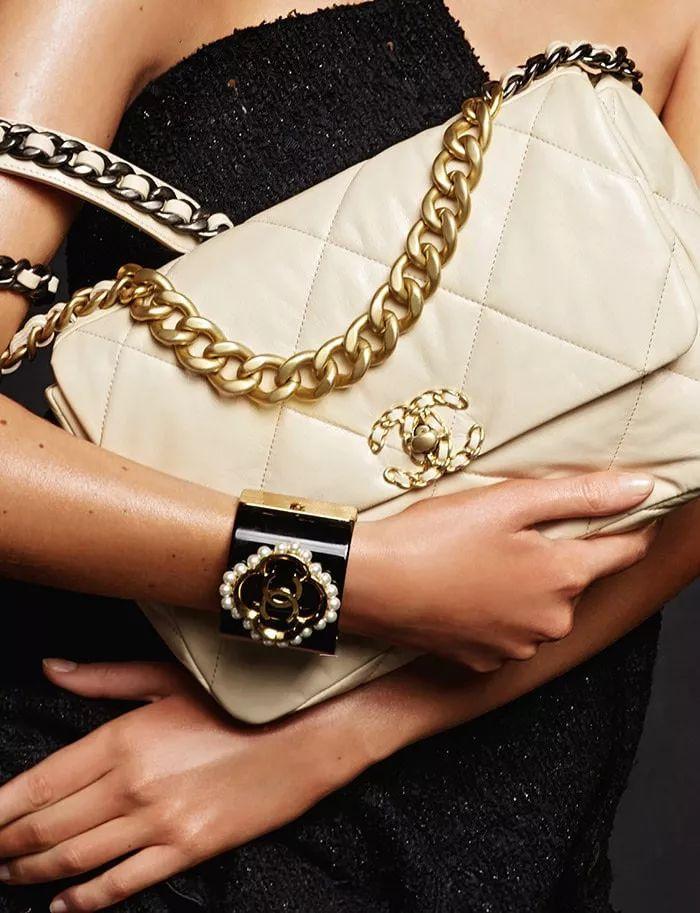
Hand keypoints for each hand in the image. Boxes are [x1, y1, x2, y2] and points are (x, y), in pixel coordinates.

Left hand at [0, 661, 368, 911]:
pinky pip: (122, 884)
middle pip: (48, 828)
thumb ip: (104, 678)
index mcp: (123, 736)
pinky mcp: (189, 849)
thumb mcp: (170, 677)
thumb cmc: (241, 698)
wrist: (311, 731)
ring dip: (32, 874)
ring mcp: (160, 821)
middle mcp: (132, 783)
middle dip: (6, 847)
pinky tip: (61, 907)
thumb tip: (53, 669)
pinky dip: (84, 902)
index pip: (40, 784)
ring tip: (8, 878)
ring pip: (75, 860)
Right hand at [345, 471, 656, 670]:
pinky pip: (510, 630)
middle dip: (558, 552)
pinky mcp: (485, 660)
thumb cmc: (435, 537)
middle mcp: (550, 621)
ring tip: (482, 557)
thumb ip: (581, 495)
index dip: (629, 525)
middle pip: (577, 578)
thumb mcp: (510, 502)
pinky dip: (499, 609)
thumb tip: (641, 489)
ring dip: (528, 584)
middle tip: (513, 527)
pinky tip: (467, 587)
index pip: (624, 550)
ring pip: (542, 606)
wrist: (370, 584)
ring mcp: (517, 646)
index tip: (622, 508)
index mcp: (563, 576)